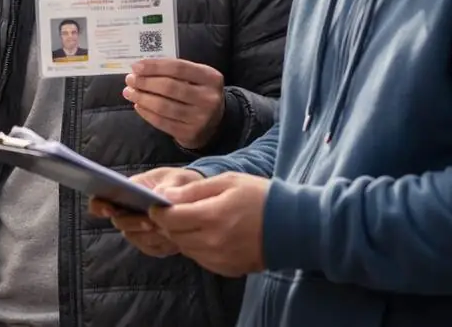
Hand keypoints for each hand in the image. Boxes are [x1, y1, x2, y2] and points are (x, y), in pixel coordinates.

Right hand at [89, 167, 203, 256]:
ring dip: (150, 235)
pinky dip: (161, 245)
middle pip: (119, 222)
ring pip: (135, 237)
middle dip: (133, 222)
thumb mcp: (177, 178)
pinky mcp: (151, 243)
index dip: (100, 205)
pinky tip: (174, 238)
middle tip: (150, 221)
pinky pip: (151, 248)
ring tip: (166, 229)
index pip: (101, 199)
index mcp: (126, 190)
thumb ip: (168, 186)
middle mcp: (127, 212)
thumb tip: (159, 195)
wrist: (195, 198)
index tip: (109, 208)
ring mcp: (138, 229)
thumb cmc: (180, 183)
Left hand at [124, 58, 224, 149]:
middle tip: (130, 79)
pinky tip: (138, 106)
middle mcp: (208, 98)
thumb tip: (142, 68)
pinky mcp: (190, 133)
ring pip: (163, 106)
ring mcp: (200, 117)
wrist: (215, 123)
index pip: (178, 68)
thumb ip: (175, 71)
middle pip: (169, 87)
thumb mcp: (196, 78)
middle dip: (145, 82)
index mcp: (210, 78)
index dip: (154, 66)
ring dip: (142, 98)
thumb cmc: (199, 94)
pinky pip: (162, 122)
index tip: (136, 66)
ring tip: (130, 92)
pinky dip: (146, 113)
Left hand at [149, 172, 268, 276]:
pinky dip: (197, 247)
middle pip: (174, 234)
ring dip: (182, 235)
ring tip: (194, 221)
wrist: (293, 226)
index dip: (158, 210)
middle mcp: (212, 242)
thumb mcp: (227, 182)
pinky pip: (200, 259)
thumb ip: (193, 190)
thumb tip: (163, 195)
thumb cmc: (260, 197)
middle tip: (175, 211)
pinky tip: (209, 235)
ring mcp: (219, 258)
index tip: (157, 204)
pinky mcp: (226, 269)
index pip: (169, 218)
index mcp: (211, 216)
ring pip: (185, 248)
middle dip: (169, 222)